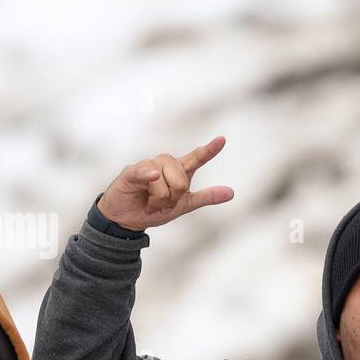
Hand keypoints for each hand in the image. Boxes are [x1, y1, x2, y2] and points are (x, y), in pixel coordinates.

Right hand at [97, 135, 234, 230]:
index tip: (222, 140)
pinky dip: (149, 175)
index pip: (196, 158)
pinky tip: (151, 177)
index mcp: (179, 171)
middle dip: (172, 199)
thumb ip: (206, 197)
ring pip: (164, 182)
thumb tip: (231, 193)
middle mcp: (165, 164)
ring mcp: (148, 165)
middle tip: (161, 204)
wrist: (127, 220)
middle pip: (181, 180)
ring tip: (149, 202)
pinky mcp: (132, 171)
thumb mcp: (184, 205)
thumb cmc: (154, 209)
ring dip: (158, 200)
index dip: (209, 150)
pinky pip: (146, 172)